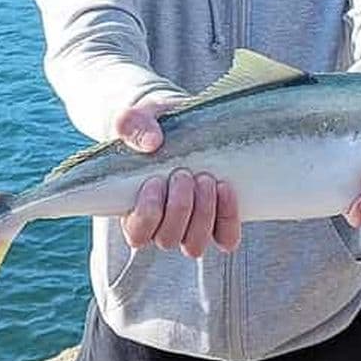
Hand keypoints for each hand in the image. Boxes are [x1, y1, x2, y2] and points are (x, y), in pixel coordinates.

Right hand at [113, 99, 241, 256]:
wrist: (184, 121)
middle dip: (179, 207)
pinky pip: (226, 238)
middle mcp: (162, 225)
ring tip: (206, 179)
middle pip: (168, 238)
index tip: (155, 180)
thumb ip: (133, 125)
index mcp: (134, 208)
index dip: (147, 214)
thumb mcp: (140, 116)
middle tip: (184, 174)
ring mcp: (191, 226)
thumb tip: (152, 142)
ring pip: (194, 244)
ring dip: (202, 214)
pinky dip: (227, 219)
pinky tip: (225, 189)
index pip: (137, 233)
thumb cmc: (155, 124)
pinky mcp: (218, 221)